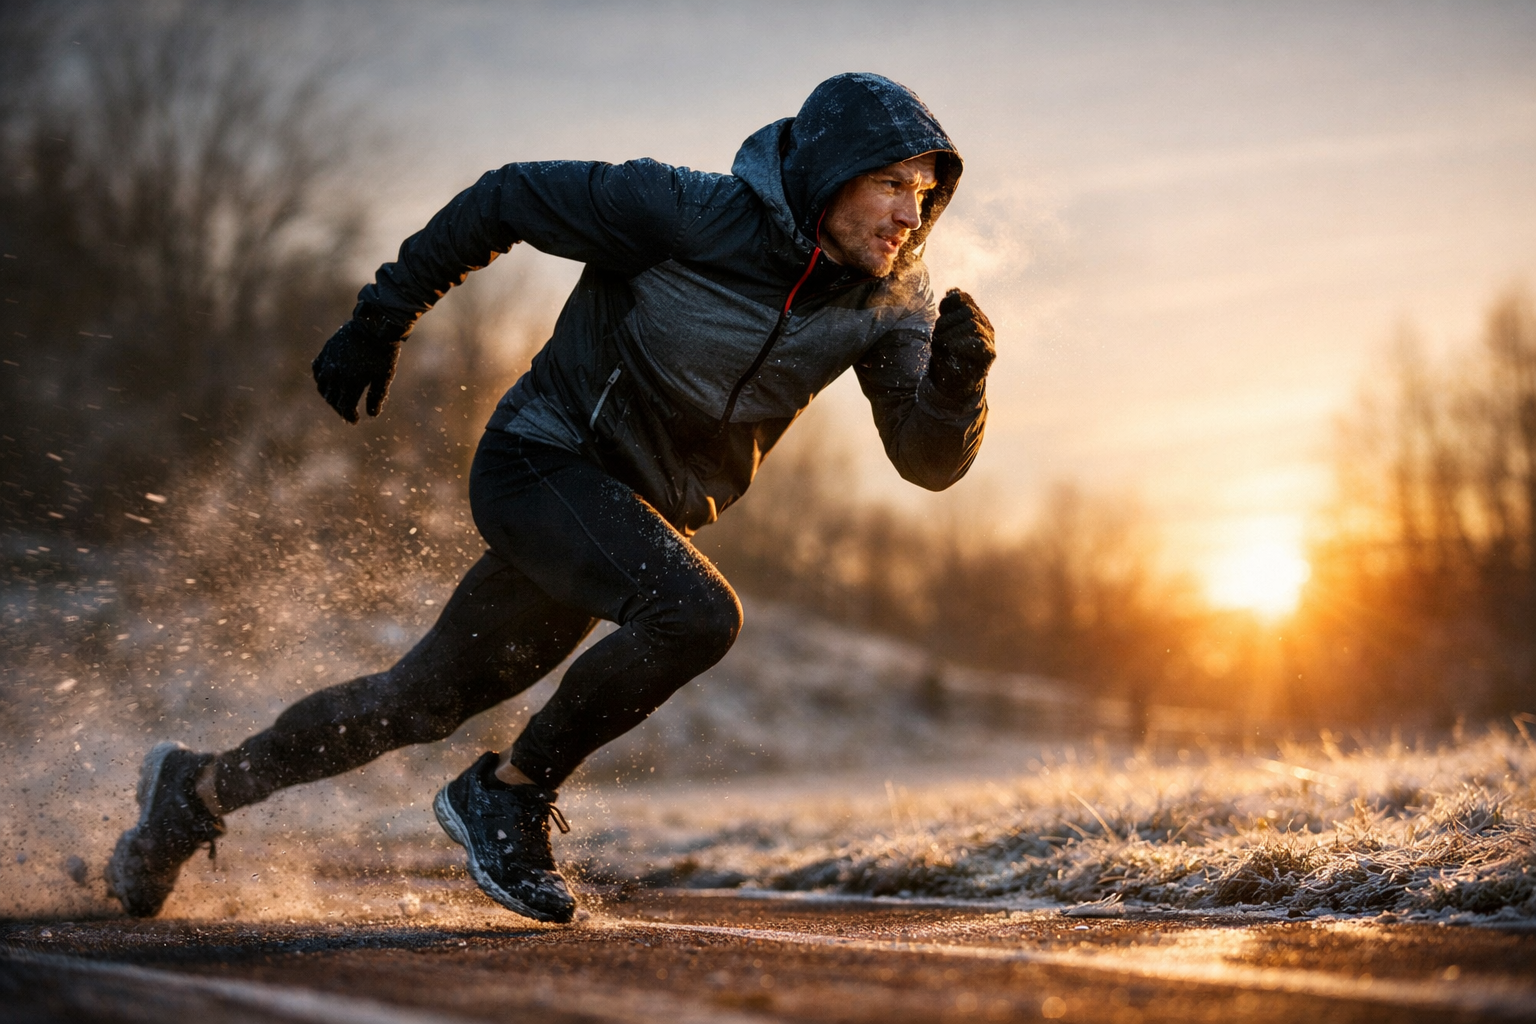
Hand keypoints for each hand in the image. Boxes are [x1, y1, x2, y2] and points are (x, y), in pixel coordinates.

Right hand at [311, 317, 402, 423]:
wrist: (373, 326)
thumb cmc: (382, 353)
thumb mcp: (384, 376)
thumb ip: (377, 396)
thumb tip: (371, 415)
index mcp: (351, 382)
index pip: (345, 407)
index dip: (349, 416)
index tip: (354, 420)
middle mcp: (336, 374)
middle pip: (332, 399)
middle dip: (340, 408)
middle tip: (347, 412)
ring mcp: (328, 362)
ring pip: (322, 386)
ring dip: (329, 396)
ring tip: (337, 399)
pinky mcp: (326, 352)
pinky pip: (317, 369)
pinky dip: (320, 379)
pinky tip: (327, 382)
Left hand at [927, 288, 994, 402]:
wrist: (954, 382)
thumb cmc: (948, 354)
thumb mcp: (944, 330)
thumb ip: (949, 311)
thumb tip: (952, 290)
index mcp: (974, 316)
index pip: (963, 298)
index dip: (949, 303)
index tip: (940, 313)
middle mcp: (984, 325)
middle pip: (967, 312)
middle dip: (947, 323)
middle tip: (938, 338)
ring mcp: (989, 339)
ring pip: (971, 325)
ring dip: (951, 335)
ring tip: (944, 346)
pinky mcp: (989, 354)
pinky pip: (977, 343)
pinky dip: (961, 344)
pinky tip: (953, 349)